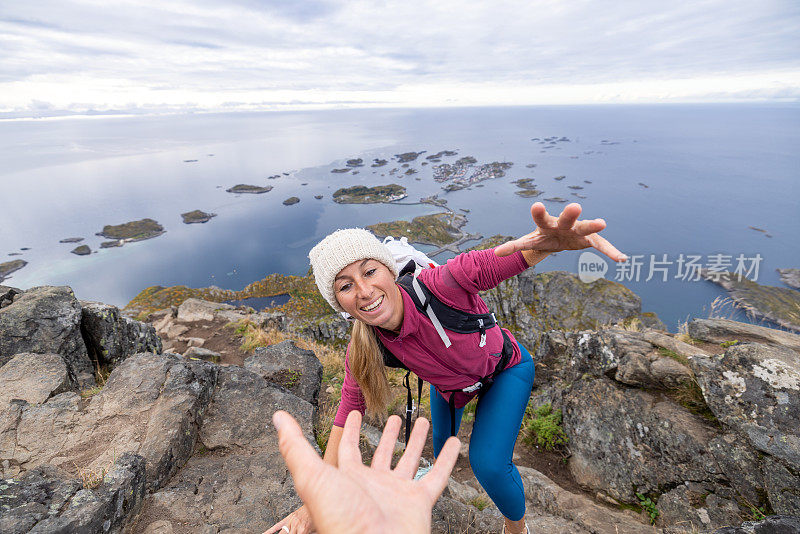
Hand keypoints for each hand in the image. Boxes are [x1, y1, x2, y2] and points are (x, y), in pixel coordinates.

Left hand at [268, 410, 460, 533]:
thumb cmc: (340, 518)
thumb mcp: (311, 476)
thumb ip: (295, 446)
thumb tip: (277, 418)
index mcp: (348, 479)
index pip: (350, 450)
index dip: (353, 431)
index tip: (357, 412)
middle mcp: (374, 485)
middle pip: (383, 455)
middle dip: (389, 436)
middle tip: (396, 417)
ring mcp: (398, 493)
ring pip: (410, 461)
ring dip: (416, 441)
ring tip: (422, 421)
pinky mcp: (420, 501)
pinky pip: (437, 475)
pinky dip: (447, 459)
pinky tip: (453, 441)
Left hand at [495, 202, 627, 261]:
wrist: (559, 236)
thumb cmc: (543, 236)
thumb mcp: (528, 241)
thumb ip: (514, 246)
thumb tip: (495, 254)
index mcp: (546, 224)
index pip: (540, 217)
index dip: (538, 213)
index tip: (536, 205)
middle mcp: (563, 223)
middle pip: (565, 218)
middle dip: (569, 213)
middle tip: (575, 206)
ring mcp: (578, 230)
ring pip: (586, 227)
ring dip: (593, 226)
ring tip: (602, 223)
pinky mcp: (589, 239)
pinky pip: (601, 246)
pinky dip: (610, 252)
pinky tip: (621, 259)